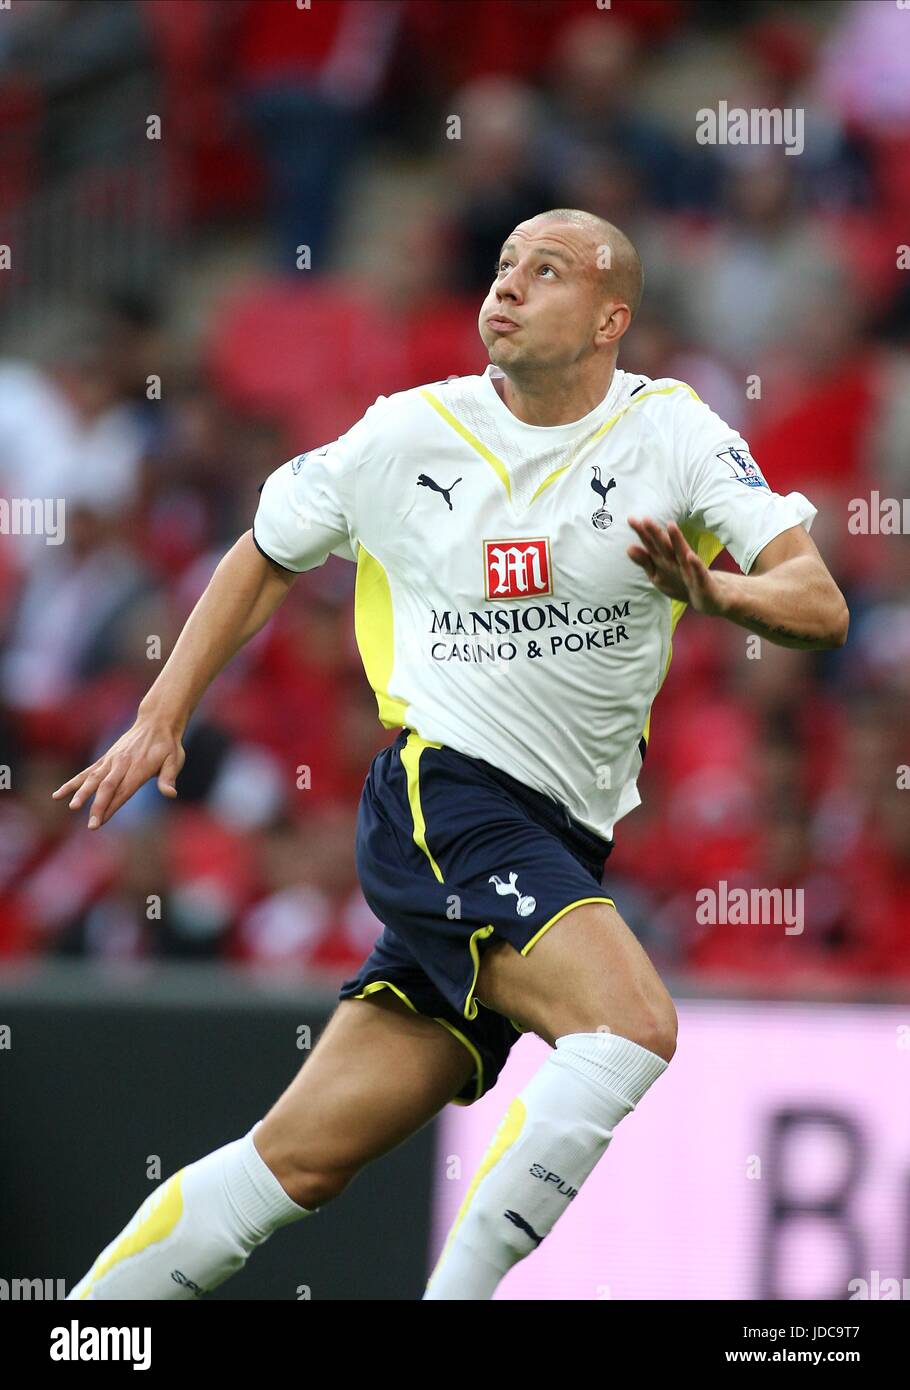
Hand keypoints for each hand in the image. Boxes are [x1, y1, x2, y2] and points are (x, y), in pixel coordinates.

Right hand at [51, 716, 185, 828]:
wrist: (156, 721)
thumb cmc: (168, 745)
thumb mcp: (175, 759)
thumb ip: (168, 777)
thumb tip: (171, 794)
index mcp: (139, 768)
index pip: (123, 791)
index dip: (112, 807)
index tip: (102, 822)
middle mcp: (122, 764)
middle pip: (107, 787)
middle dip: (98, 807)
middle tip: (92, 825)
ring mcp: (111, 760)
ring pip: (93, 778)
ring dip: (82, 793)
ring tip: (72, 806)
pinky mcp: (106, 758)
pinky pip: (87, 772)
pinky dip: (73, 783)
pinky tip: (58, 794)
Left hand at [627, 517, 727, 615]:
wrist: (708, 597)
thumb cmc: (681, 581)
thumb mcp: (659, 573)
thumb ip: (645, 561)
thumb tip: (628, 548)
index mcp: (666, 559)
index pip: (652, 544)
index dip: (642, 533)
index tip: (631, 519)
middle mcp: (677, 560)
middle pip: (664, 545)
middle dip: (656, 533)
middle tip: (646, 519)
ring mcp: (690, 569)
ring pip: (682, 553)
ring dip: (677, 540)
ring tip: (671, 525)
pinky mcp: (702, 580)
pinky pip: (699, 572)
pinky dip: (695, 565)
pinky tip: (691, 556)